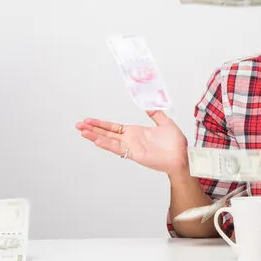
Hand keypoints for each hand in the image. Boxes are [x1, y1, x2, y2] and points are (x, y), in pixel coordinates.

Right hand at [75, 110, 189, 175]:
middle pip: (107, 133)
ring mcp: (131, 147)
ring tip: (82, 131)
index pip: (114, 127)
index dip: (101, 124)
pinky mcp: (135, 154)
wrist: (182, 155)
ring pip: (109, 141)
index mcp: (136, 132)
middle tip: (78, 125)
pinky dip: (108, 145)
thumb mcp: (166, 123)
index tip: (88, 120)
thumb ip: (156, 114)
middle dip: (93, 129)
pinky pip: (119, 149)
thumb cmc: (176, 142)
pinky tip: (97, 141)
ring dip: (95, 136)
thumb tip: (148, 106)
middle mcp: (131, 140)